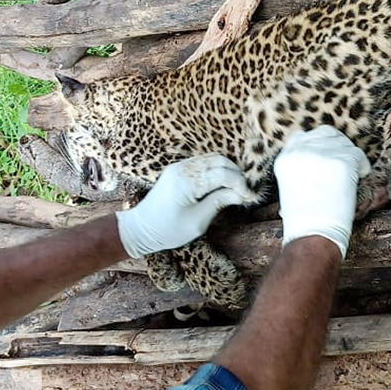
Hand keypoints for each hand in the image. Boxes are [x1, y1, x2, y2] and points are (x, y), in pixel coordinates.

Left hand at [115, 155, 257, 257]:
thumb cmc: (168, 230)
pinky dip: (216, 170)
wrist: (141, 229)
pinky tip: (222, 185)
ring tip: (236, 189)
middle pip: (219, 160)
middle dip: (236, 174)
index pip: (222, 174)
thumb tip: (241, 193)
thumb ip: (219, 202)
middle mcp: (183, 169)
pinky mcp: (178, 170)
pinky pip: (203, 163)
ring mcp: (179, 167)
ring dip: (227, 171)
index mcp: (187, 182)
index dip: (240, 184)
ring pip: (212, 159)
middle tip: (245, 192)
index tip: (250, 196)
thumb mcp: (198, 221)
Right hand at [274, 126, 370, 256]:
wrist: (312, 235)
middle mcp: (301, 151)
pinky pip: (358, 156)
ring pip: (345, 144)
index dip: (319, 144)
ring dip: (350, 157)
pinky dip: (362, 167)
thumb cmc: (303, 220)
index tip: (328, 155)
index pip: (303, 135)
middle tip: (344, 163)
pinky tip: (359, 178)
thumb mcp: (290, 186)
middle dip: (337, 146)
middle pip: (326, 134)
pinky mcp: (342, 162)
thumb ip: (300, 166)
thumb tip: (318, 156)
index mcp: (285, 157)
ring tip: (351, 175)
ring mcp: (322, 154)